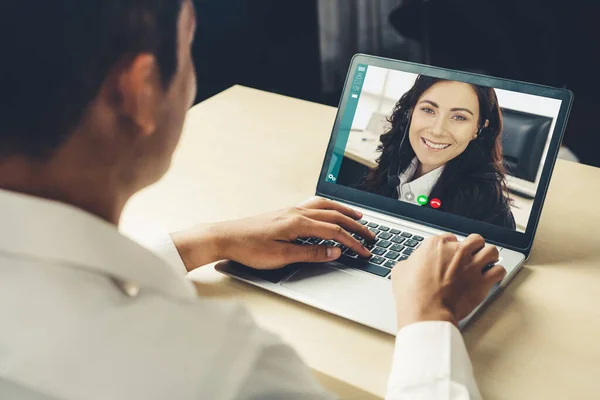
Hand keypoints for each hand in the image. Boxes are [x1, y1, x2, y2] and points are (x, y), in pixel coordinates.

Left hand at [171, 197, 376, 271]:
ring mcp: (290, 211)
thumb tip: (335, 251)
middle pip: (334, 215)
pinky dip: (328, 208)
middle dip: (355, 225)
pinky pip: (313, 205)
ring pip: (324, 206)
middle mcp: (296, 213)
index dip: (352, 242)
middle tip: (371, 235)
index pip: (334, 231)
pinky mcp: (284, 213)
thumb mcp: (281, 257)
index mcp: (298, 223)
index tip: (365, 251)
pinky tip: (329, 212)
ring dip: (343, 211)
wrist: (224, 237)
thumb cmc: (249, 248)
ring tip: (357, 217)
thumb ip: (310, 252)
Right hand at [391, 233, 505, 329]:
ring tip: (486, 263)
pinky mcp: (482, 281)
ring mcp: (471, 265)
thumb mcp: (401, 271)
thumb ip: (412, 262)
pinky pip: (499, 271)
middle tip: (471, 256)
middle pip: (475, 239)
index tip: (450, 255)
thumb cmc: (412, 294)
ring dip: (489, 256)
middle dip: (474, 247)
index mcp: (436, 244)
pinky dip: (496, 273)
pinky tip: (491, 277)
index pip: (450, 237)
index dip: (451, 247)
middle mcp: (456, 251)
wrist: (426, 312)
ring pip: (491, 250)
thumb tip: (412, 264)